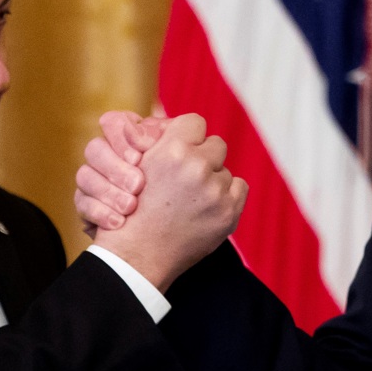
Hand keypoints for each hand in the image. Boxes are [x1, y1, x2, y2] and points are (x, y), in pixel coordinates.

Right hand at [74, 111, 167, 233]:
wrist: (153, 240)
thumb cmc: (173, 194)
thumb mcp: (177, 163)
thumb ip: (172, 140)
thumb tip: (166, 127)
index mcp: (127, 139)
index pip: (114, 122)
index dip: (126, 134)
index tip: (144, 151)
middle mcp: (105, 156)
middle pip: (95, 148)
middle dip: (117, 168)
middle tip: (138, 185)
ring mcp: (91, 180)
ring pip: (84, 174)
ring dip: (108, 192)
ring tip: (130, 207)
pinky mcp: (84, 204)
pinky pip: (80, 203)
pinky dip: (99, 213)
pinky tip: (118, 222)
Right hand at [86, 113, 247, 290]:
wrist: (138, 255)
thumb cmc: (132, 209)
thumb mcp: (134, 165)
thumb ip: (155, 139)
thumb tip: (163, 116)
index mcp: (172, 150)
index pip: (194, 122)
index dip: (188, 134)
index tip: (183, 146)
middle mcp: (196, 167)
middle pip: (215, 144)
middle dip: (203, 156)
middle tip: (188, 175)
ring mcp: (215, 191)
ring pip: (224, 169)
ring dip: (212, 179)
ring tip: (191, 198)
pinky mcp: (229, 212)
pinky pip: (239, 187)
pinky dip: (227, 196)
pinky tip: (205, 207)